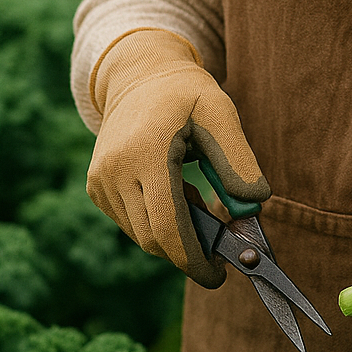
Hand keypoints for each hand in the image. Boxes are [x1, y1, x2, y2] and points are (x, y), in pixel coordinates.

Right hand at [86, 28, 269, 288]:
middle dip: (190, 252)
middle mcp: (113, 171)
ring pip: (141, 235)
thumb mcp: (221, 113)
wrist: (139, 75)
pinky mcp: (97, 188)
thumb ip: (238, 161)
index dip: (194, 259)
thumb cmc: (187, 93)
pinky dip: (159, 223)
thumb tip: (254, 207)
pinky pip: (131, 223)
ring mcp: (100, 182)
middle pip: (154, 238)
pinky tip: (177, 195)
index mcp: (144, 152)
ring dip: (176, 235)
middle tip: (223, 246)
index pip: (167, 226)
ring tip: (200, 201)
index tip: (219, 276)